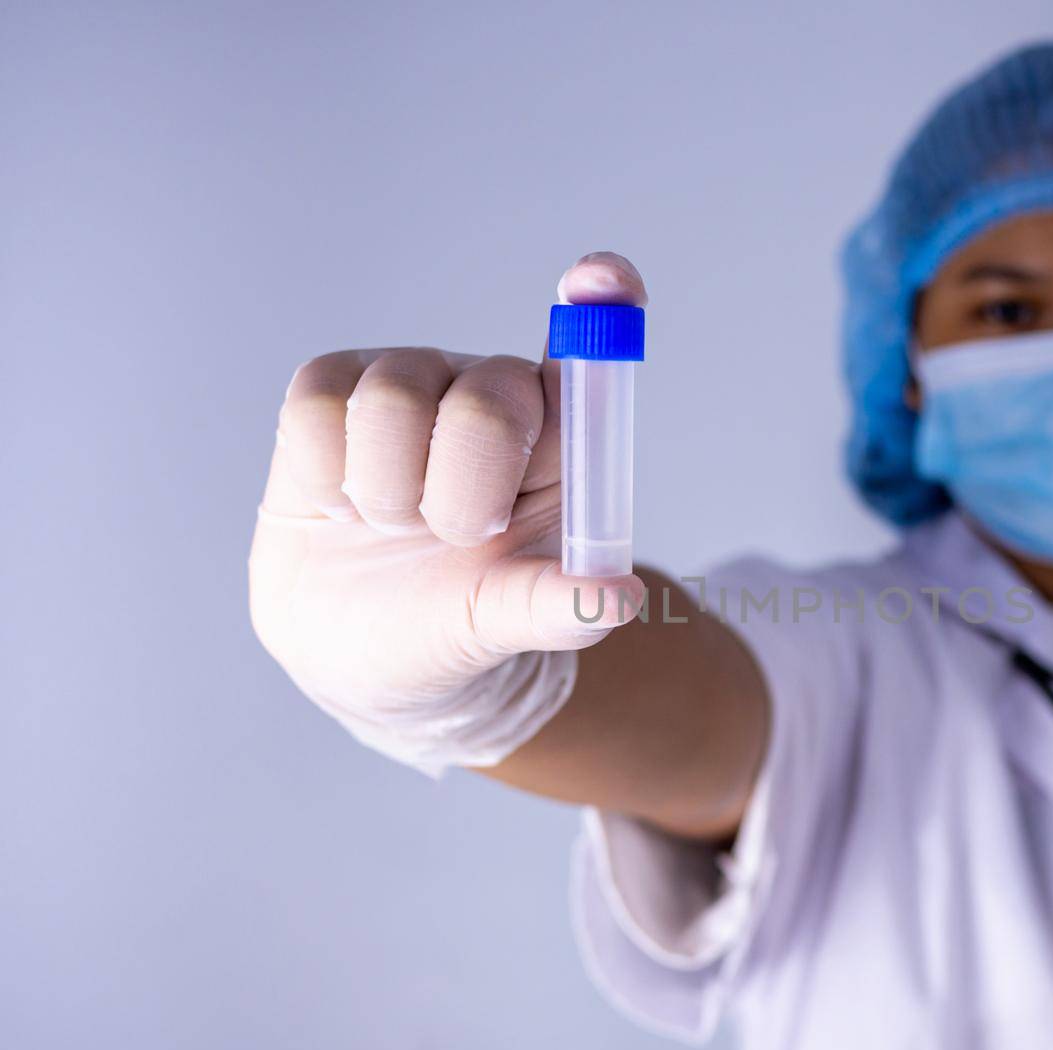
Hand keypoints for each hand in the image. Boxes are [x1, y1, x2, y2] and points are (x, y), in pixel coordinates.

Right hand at [248, 252, 648, 772]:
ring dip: (390, 495)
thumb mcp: (511, 629)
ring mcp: (409, 386)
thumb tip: (619, 597)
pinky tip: (340, 505)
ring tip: (395, 529)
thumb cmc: (456, 628)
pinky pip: (320, 405)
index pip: (587, 363)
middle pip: (490, 397)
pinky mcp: (329, 392)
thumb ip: (560, 607)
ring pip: (395, 400)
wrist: (362, 656)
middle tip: (456, 537)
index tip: (603, 278)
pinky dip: (327, 477)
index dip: (600, 311)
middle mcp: (490, 395)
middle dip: (466, 492)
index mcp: (558, 444)